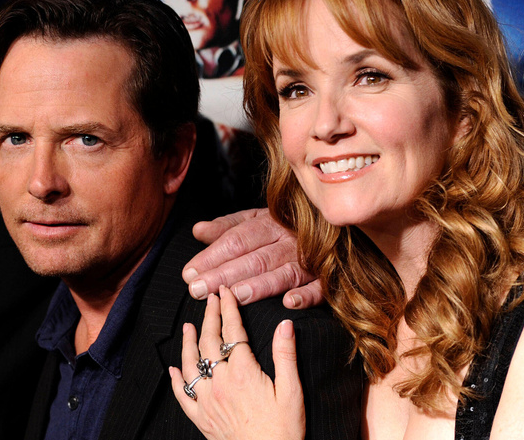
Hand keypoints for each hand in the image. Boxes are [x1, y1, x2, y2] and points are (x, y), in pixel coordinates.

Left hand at [169, 287, 305, 439]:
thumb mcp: (292, 390)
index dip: (228, 309)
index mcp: (243, 372)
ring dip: (188, 342)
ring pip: (191, 364)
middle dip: (209, 317)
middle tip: (209, 299)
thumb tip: (285, 324)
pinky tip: (175, 369)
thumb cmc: (283, 430)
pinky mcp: (201, 418)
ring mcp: (207, 401)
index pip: (232, 331)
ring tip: (188, 326)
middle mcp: (220, 383)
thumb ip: (285, 355)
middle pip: (209, 342)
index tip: (225, 293)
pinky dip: (177, 380)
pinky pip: (183, 396)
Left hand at [183, 208, 322, 307]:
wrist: (334, 229)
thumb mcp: (257, 221)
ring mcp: (310, 259)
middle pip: (254, 258)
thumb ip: (227, 227)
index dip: (212, 256)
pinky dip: (306, 295)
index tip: (188, 272)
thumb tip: (197, 230)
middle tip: (198, 289)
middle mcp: (289, 240)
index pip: (236, 240)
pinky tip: (288, 303)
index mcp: (269, 223)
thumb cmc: (285, 226)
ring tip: (233, 296)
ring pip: (282, 273)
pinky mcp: (328, 279)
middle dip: (224, 274)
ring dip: (259, 285)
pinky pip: (319, 288)